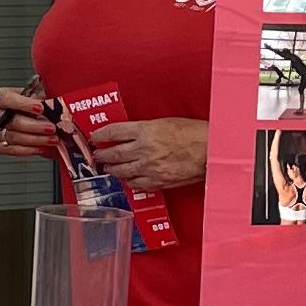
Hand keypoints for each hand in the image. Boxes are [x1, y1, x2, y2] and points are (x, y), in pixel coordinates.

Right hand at [0, 83, 57, 158]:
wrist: (9, 116)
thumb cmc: (19, 105)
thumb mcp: (28, 95)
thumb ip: (38, 97)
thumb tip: (54, 103)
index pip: (8, 99)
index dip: (24, 104)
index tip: (41, 108)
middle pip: (14, 122)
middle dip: (36, 126)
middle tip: (52, 128)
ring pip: (15, 137)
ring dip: (36, 140)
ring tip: (51, 139)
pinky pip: (13, 150)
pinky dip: (29, 150)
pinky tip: (41, 147)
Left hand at [82, 116, 207, 193]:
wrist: (210, 151)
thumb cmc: (194, 134)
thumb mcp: (165, 122)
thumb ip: (145, 129)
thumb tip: (130, 135)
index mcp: (145, 130)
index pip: (113, 132)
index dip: (100, 135)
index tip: (95, 137)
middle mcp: (144, 149)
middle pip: (113, 153)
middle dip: (102, 155)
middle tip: (98, 155)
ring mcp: (149, 167)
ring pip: (121, 171)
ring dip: (112, 170)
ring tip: (108, 168)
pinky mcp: (157, 181)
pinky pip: (136, 184)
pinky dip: (129, 181)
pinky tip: (128, 179)